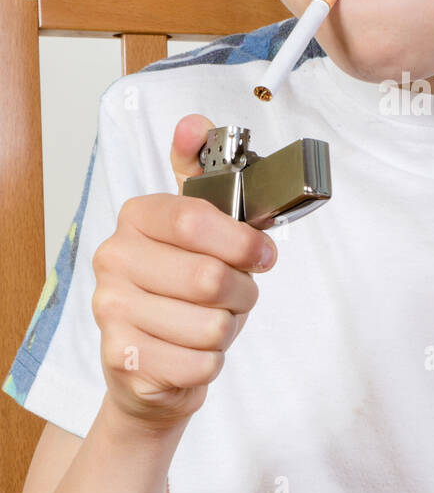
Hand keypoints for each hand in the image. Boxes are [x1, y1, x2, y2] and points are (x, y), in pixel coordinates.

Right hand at [91, 114, 277, 431]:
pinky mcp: (123, 361)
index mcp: (135, 218)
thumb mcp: (197, 230)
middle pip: (209, 278)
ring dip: (226, 329)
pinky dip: (210, 362)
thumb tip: (194, 124)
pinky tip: (191, 352)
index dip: (242, 241)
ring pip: (210, 325)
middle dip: (242, 293)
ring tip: (210, 323)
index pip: (194, 219)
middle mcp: (113, 260)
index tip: (262, 254)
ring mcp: (112, 312)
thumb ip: (202, 174)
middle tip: (237, 295)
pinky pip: (199, 364)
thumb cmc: (182, 292)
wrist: (148, 368)